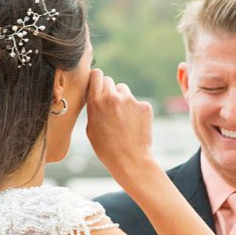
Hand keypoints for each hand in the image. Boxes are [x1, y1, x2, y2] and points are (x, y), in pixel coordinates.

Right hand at [83, 70, 155, 185]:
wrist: (129, 160)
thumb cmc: (106, 148)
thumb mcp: (91, 128)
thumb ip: (93, 108)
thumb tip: (96, 97)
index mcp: (96, 102)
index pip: (96, 75)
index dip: (97, 79)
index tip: (98, 84)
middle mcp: (112, 97)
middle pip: (109, 80)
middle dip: (109, 90)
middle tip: (110, 106)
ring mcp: (130, 100)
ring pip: (124, 90)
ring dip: (122, 100)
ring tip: (122, 119)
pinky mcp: (144, 106)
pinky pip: (138, 102)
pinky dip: (136, 111)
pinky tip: (134, 125)